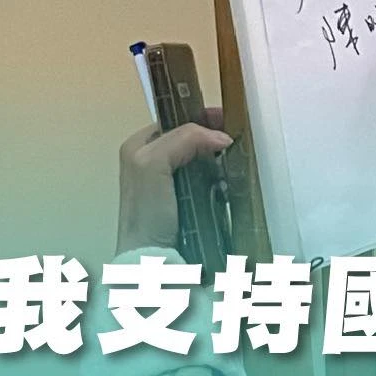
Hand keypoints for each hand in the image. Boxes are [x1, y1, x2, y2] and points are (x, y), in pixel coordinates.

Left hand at [116, 108, 231, 255]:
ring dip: (221, 158)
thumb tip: (223, 138)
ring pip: (203, 157)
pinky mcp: (187, 200)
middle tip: (236, 142)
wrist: (152, 260)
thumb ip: (184, 139)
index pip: (176, 119)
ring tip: (236, 163)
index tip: (228, 119)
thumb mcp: (153, 163)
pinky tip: (230, 182)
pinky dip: (222, 177)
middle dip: (215, 137)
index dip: (201, 115)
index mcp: (139, 146)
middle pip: (192, 137)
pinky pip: (209, 178)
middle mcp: (153, 160)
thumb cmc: (147, 209)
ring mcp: (171, 181)